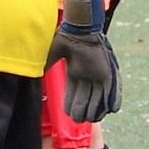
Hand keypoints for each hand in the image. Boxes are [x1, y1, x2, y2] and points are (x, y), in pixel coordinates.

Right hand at [47, 0, 120, 122]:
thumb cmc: (65, 38)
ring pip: (99, 97)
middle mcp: (87, 75)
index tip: (67, 114)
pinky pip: (113, 89)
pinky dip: (113, 99)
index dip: (70, 104)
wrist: (80, 29)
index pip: (73, 92)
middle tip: (77, 120)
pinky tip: (111, 110)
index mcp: (75, 71)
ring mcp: (99, 74)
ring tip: (92, 119)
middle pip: (86, 98)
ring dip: (96, 108)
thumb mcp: (51, 54)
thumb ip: (45, 65)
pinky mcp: (108, 72)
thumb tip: (34, 75)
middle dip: (82, 110)